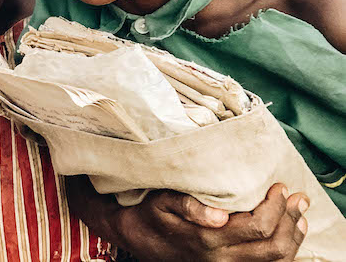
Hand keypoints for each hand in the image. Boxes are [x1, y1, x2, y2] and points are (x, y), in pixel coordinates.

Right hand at [117, 183, 307, 260]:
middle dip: (291, 219)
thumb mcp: (163, 201)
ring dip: (294, 237)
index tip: (279, 187)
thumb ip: (189, 206)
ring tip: (299, 215)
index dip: (275, 207)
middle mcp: (223, 258)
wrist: (141, 240)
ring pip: (276, 261)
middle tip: (297, 197)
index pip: (257, 227)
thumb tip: (219, 215)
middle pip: (273, 246)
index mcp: (208, 238)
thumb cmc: (154, 214)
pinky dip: (286, 252)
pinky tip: (291, 235)